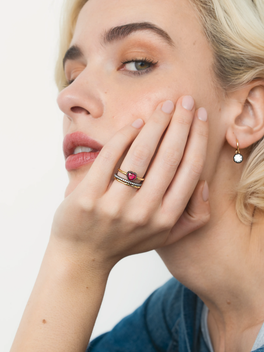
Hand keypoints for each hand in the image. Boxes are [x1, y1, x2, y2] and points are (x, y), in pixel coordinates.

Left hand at [50, 96, 208, 270]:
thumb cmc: (125, 240)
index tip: (201, 116)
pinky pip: (110, 157)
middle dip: (181, 123)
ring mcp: (115, 206)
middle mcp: (144, 213)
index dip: (199, 139)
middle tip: (185, 100)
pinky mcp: (88, 198)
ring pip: (141, 154)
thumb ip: (192, 217)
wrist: (83, 255)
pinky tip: (136, 124)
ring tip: (164, 106)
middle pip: (169, 158)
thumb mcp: (164, 236)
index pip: (189, 171)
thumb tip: (204, 184)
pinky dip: (124, 136)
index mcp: (166, 219)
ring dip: (156, 124)